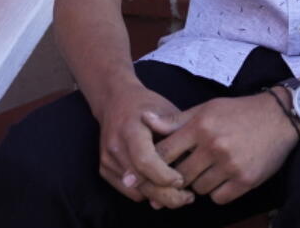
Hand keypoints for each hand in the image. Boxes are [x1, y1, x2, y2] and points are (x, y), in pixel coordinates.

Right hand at [93, 81, 193, 209]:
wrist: (115, 100)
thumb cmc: (148, 106)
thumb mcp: (167, 112)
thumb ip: (178, 137)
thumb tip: (195, 163)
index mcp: (130, 128)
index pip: (145, 161)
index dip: (165, 175)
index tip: (183, 180)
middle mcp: (114, 145)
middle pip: (140, 182)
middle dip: (167, 195)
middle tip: (188, 197)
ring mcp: (107, 159)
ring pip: (136, 190)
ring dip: (159, 197)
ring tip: (180, 193)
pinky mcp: (104, 169)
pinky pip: (129, 191)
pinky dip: (147, 193)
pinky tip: (162, 187)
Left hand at [147, 92, 299, 205]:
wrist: (280, 117)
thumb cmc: (238, 112)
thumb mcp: (206, 109)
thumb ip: (175, 120)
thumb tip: (144, 119)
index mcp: (200, 125)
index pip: (164, 153)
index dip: (155, 164)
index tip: (153, 169)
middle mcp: (214, 145)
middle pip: (180, 175)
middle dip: (177, 177)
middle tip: (182, 173)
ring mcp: (231, 165)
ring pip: (199, 189)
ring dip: (199, 184)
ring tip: (207, 171)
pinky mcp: (246, 180)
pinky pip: (219, 198)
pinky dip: (217, 192)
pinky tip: (222, 178)